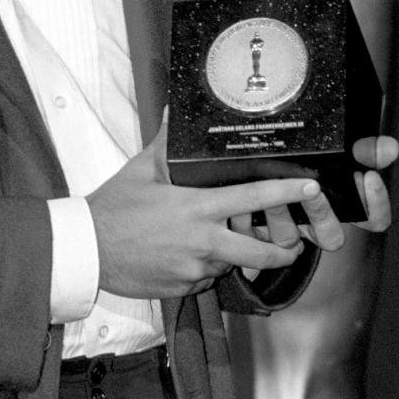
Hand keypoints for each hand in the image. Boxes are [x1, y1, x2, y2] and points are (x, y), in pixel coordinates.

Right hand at [87, 115, 328, 298]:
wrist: (89, 250)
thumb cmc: (115, 206)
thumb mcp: (142, 169)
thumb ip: (167, 143)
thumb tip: (176, 111)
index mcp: (196, 207)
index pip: (252, 197)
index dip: (285, 192)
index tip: (310, 188)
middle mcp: (202, 240)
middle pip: (259, 251)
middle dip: (283, 249)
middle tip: (294, 243)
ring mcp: (194, 268)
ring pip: (233, 265)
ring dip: (240, 258)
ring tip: (240, 244)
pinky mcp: (183, 287)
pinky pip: (207, 277)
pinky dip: (210, 267)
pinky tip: (195, 254)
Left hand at [230, 134, 398, 260]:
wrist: (247, 151)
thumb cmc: (299, 154)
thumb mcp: (332, 147)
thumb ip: (363, 148)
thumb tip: (391, 148)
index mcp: (339, 204)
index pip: (374, 219)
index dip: (376, 206)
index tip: (369, 178)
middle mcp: (315, 221)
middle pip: (331, 237)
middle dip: (322, 213)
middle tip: (315, 189)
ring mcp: (286, 227)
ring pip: (289, 236)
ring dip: (281, 215)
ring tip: (273, 191)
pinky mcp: (254, 229)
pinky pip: (253, 235)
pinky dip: (248, 220)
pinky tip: (245, 205)